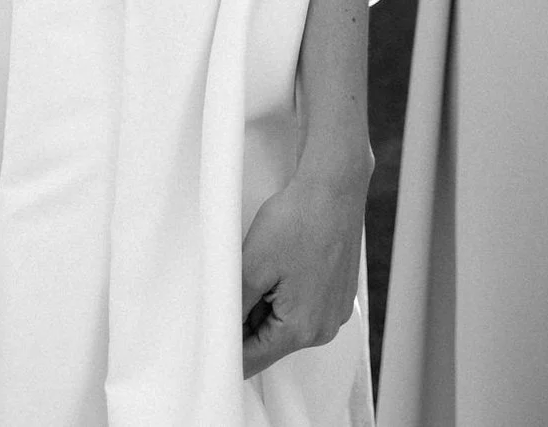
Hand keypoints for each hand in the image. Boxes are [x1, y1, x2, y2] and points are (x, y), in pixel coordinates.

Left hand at [238, 168, 363, 379]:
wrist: (335, 187)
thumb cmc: (298, 220)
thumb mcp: (252, 266)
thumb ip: (234, 307)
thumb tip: (222, 332)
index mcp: (302, 329)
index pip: (253, 360)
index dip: (225, 351)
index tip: (209, 338)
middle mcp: (324, 328)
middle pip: (270, 343)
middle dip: (245, 323)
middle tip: (231, 288)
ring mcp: (335, 312)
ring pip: (285, 324)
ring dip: (265, 307)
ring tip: (260, 269)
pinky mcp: (339, 294)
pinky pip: (303, 307)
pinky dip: (285, 294)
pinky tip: (279, 265)